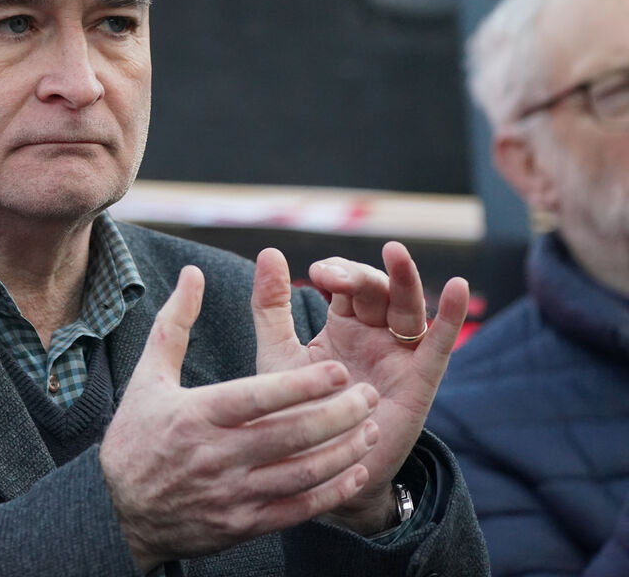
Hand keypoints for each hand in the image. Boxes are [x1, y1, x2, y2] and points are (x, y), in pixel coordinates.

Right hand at [100, 266, 380, 571]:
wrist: (121, 513)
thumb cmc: (137, 435)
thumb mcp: (148, 376)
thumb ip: (175, 323)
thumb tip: (192, 273)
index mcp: (195, 416)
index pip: (257, 397)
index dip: (301, 385)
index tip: (338, 369)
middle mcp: (215, 457)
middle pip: (289, 435)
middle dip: (338, 415)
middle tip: (369, 394)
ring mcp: (231, 495)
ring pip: (301, 474)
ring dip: (343, 452)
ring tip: (371, 428)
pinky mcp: (242, 526)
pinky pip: (297, 510)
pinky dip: (332, 493)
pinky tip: (355, 473)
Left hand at [253, 243, 469, 532]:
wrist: (316, 474)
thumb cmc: (297, 414)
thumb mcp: (278, 355)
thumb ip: (271, 307)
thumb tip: (269, 250)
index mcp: (342, 325)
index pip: (347, 283)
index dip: (337, 272)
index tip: (315, 274)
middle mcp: (374, 335)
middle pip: (377, 290)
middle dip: (358, 276)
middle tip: (333, 276)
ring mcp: (399, 356)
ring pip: (407, 308)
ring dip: (403, 279)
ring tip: (394, 252)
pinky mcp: (419, 383)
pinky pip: (439, 346)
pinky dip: (450, 317)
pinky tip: (456, 287)